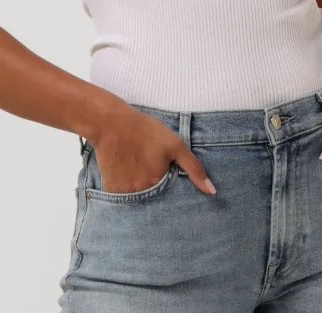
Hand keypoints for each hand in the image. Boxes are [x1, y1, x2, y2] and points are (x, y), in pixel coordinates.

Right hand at [90, 106, 216, 194]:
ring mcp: (125, 193)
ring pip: (138, 197)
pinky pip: (122, 195)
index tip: (163, 173)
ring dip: (140, 186)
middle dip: (154, 187)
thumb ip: (193, 168)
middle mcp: (141, 193)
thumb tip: (211, 191)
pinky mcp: (111, 190)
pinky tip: (126, 168)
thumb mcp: (174, 144)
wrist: (110, 123)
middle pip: (154, 198)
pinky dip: (125, 185)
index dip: (168, 186)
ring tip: (137, 166)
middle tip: (147, 166)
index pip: (170, 197)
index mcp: (159, 184)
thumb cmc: (144, 130)